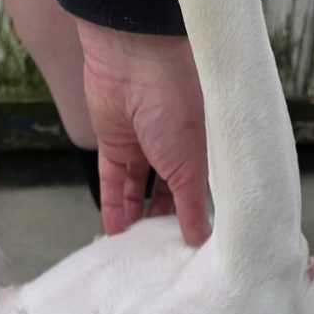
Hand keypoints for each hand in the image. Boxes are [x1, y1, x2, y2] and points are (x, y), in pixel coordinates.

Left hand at [75, 20, 210, 246]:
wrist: (134, 60)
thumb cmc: (176, 105)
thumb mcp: (191, 165)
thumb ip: (193, 206)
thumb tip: (199, 239)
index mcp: (201, 150)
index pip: (199, 193)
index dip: (195, 218)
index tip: (191, 249)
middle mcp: (173, 149)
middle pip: (168, 194)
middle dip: (164, 222)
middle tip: (162, 254)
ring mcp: (142, 145)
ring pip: (139, 190)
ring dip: (137, 218)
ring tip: (136, 250)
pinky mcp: (113, 143)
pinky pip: (113, 181)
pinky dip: (112, 206)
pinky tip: (114, 232)